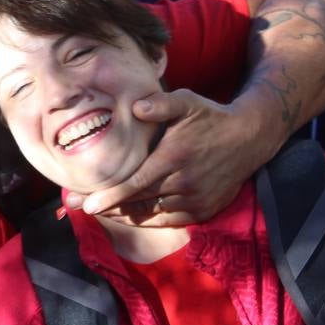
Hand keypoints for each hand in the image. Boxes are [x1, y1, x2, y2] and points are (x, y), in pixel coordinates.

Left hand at [64, 90, 275, 224]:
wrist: (248, 139)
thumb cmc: (209, 117)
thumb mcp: (186, 102)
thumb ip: (160, 104)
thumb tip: (136, 107)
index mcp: (174, 159)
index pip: (136, 184)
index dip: (110, 196)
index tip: (87, 204)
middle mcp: (183, 185)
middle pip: (137, 203)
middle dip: (106, 206)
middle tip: (77, 204)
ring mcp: (194, 202)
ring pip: (150, 215)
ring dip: (123, 215)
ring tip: (98, 210)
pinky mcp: (202, 212)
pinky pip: (167, 222)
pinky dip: (146, 221)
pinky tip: (128, 215)